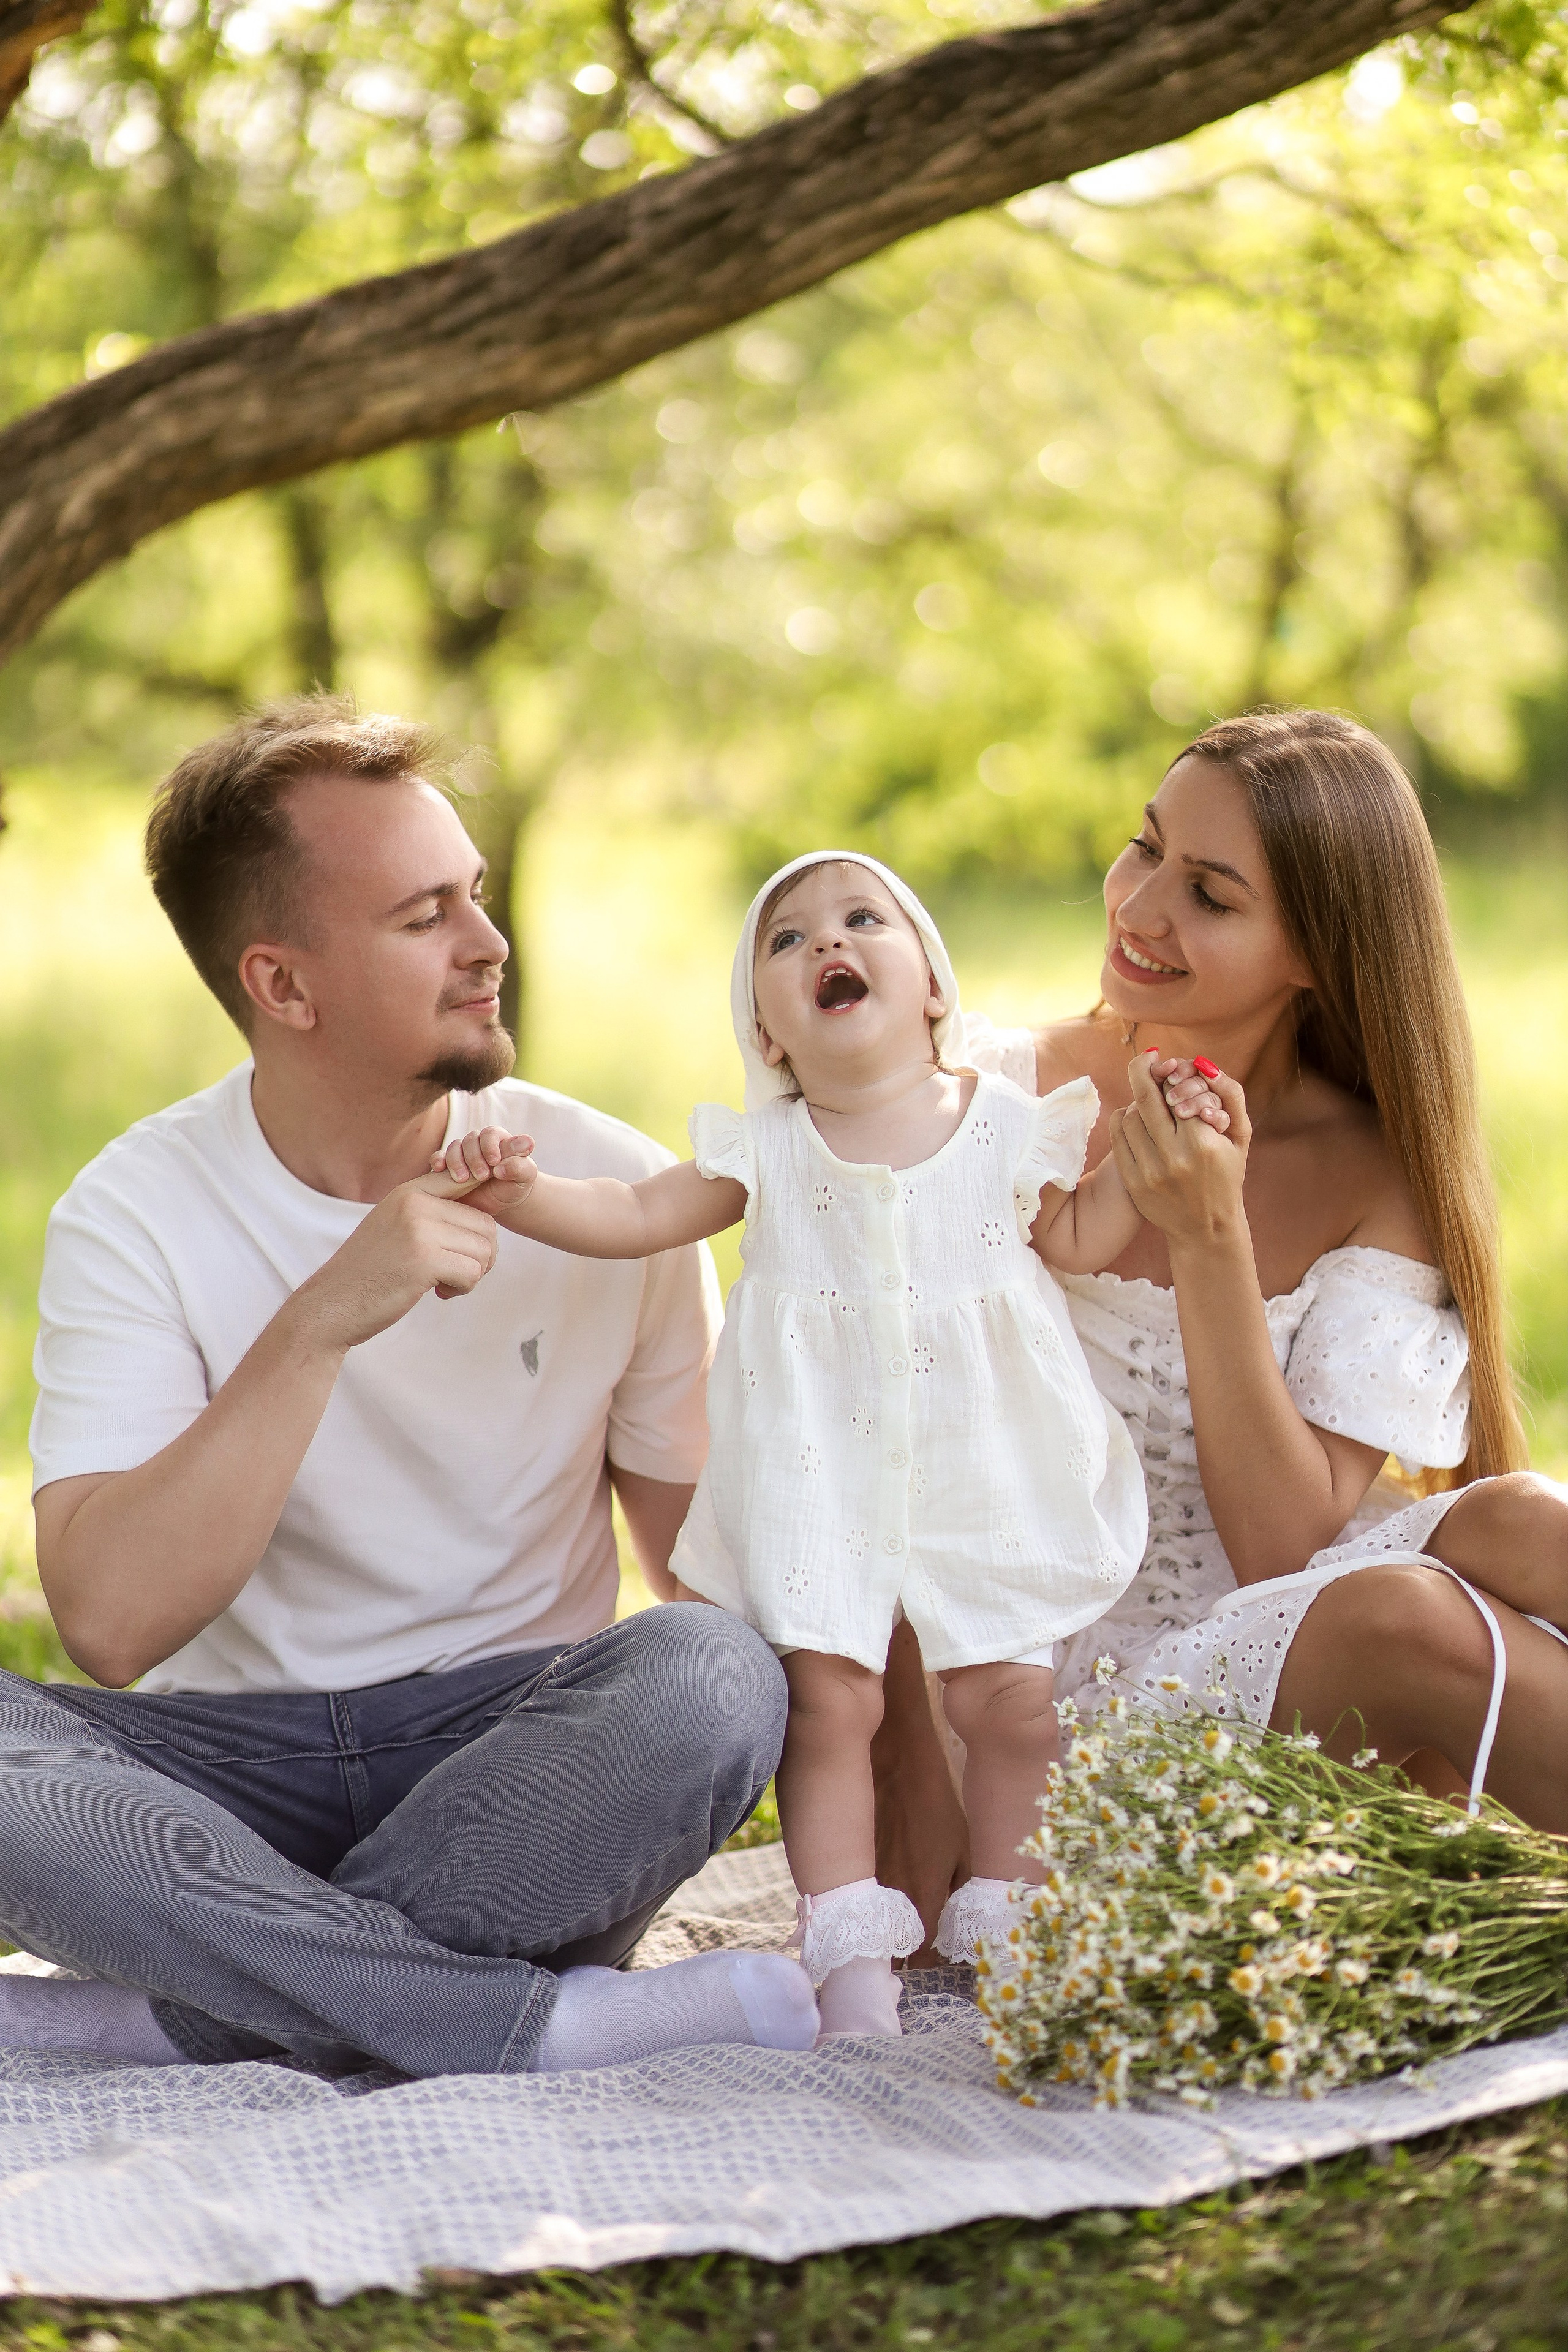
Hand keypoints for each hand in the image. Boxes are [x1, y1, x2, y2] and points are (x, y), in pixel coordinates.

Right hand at [292, 1168, 500, 1349]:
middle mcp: (415, 1203)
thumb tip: (486, 1210)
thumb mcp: (397, 1226)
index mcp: (410, 1191)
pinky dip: (463, 1288)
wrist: (332, 1304)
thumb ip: (432, 1212)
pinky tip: (440, 1292)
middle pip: (486, 1224)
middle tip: (456, 1272)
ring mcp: (419, 1230)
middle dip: (481, 1254)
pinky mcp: (424, 1261)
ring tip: (444, 1283)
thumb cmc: (370, 1270)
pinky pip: (472, 1272)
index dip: (484, 1208)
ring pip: (483, 1250)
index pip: (468, 1181)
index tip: (470, 1238)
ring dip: (472, 1274)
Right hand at [429, 1127, 537, 1223]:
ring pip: (454, 1148)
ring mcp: (463, 1154)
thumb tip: (502, 1166)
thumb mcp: (525, 1177)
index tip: (494, 1162)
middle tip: (482, 1176)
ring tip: (462, 1179)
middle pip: (470, 1140)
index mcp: (498, 1140)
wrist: (501, 1204)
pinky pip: (439, 1158)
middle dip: (474, 1157)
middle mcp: (479, 1143)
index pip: (490, 1134)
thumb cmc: (515, 1186)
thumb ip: (520, 1166)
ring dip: (456, 1161)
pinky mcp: (449, 1167)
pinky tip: (439, 1169)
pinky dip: (438, 1161)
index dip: (490, 1146)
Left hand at [1108, 1051, 1250, 1250]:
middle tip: (1149, 1059)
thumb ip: (1229, 1094)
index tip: (1171, 1068)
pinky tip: (1135, 1118)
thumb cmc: (1227, 1174)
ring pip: (1130, 1115)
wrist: (1206, 1228)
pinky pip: (1117, 1137)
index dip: (1172, 1074)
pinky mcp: (1133, 1181)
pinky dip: (1123, 1120)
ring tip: (1150, 1102)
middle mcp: (1174, 1156)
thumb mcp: (1240, 1135)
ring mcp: (1150, 1171)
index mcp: (1203, 1142)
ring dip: (1138, 1101)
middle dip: (1145, 1070)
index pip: (1176, 1091)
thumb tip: (1201, 1062)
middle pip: (1146, 1097)